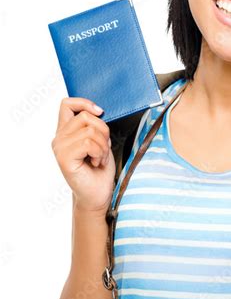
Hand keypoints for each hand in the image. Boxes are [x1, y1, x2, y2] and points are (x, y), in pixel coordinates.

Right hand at [51, 96, 115, 214]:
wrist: (98, 196)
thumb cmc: (99, 171)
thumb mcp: (99, 142)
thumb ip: (94, 126)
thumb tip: (98, 111)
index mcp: (65, 132)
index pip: (67, 104)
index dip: (84, 103)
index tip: (100, 112)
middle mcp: (59, 138)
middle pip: (85, 116)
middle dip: (103, 131)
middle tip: (103, 149)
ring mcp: (59, 148)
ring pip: (89, 130)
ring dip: (103, 145)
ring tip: (99, 158)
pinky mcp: (64, 158)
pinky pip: (88, 143)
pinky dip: (99, 153)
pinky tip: (96, 163)